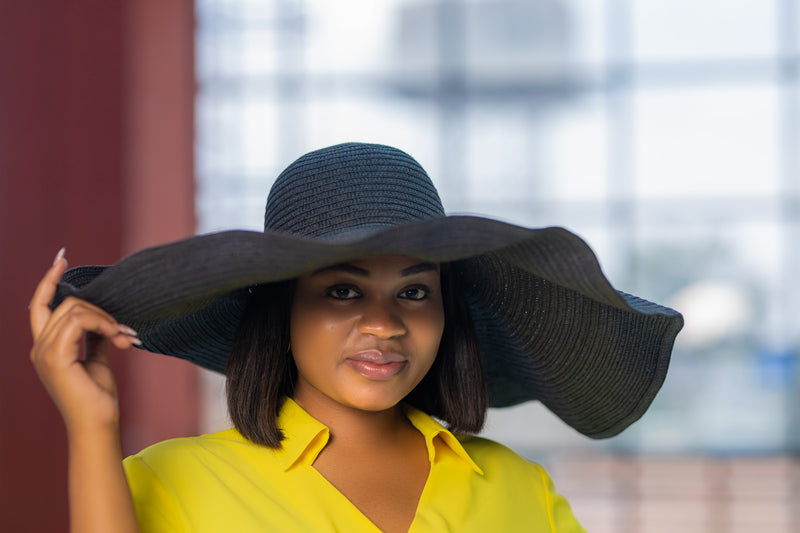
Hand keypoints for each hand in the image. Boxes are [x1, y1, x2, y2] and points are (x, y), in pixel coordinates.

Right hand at [29, 249, 140, 433]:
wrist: (98, 424)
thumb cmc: (98, 397)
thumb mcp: (97, 360)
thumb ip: (95, 338)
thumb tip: (103, 321)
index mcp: (46, 347)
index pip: (40, 305)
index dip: (48, 280)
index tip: (62, 258)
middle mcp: (39, 348)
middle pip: (65, 304)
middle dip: (100, 309)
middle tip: (124, 330)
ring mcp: (44, 352)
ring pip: (74, 309)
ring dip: (106, 319)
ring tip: (124, 337)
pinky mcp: (56, 357)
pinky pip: (79, 321)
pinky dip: (102, 324)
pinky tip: (118, 337)